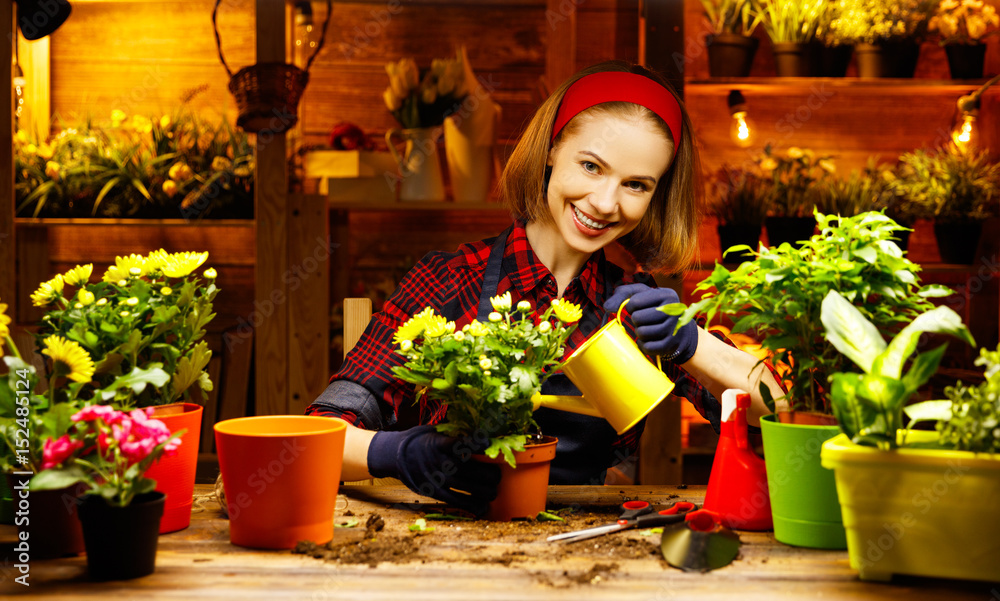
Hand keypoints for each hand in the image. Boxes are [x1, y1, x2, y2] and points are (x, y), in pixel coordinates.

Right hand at [367, 425, 500, 515]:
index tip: (490, 442)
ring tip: (493, 491)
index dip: (478, 443)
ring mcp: (438, 478)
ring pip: (469, 487)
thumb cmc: (421, 439)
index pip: (462, 443)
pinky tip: (483, 506)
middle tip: (497, 475)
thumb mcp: (435, 430)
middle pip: (473, 469)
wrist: (394, 455)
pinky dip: (473, 505)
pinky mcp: (435, 492)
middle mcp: (441, 461)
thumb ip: (455, 431)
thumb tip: (480, 427)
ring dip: (487, 491)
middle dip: (491, 474)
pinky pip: (458, 501)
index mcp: (441, 443)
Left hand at [604, 283, 697, 362]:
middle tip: (644, 319)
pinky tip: (649, 339)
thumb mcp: (641, 294)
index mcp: (667, 295)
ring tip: (647, 328)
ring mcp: (674, 329)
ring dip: (639, 332)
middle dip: (636, 320)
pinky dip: (643, 345)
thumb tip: (607, 308)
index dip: (630, 306)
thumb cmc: (654, 307)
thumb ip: (622, 294)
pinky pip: (647, 347)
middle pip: (637, 318)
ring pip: (642, 333)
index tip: (638, 307)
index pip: (635, 301)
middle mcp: (674, 311)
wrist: (678, 329)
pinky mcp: (670, 345)